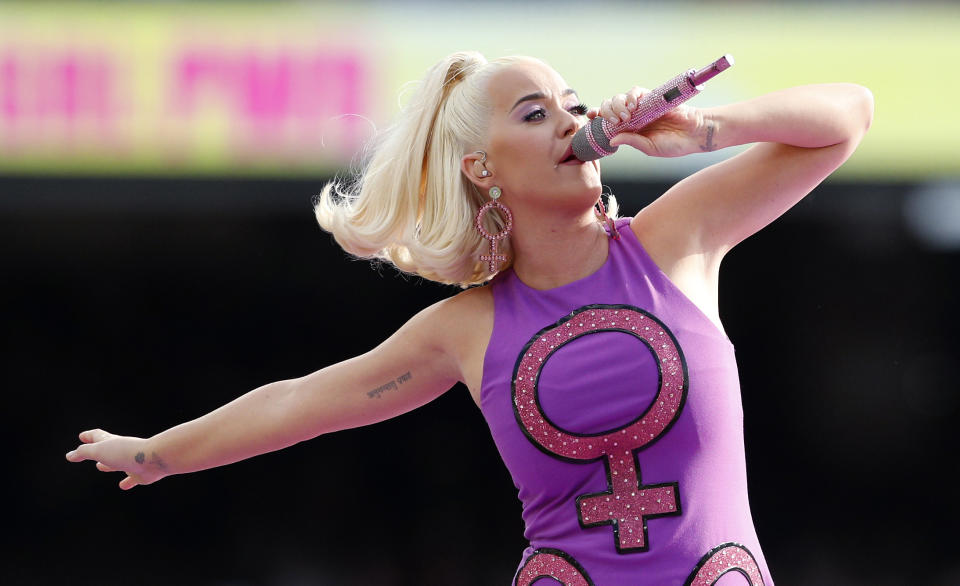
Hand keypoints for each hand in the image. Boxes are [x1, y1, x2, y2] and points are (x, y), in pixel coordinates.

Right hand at [66, 429, 165, 489]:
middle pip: (107, 448)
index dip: (89, 436)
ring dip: (108, 465)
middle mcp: (121, 450)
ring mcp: (131, 461)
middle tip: (89, 449)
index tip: (82, 436)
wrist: (152, 460)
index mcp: (111, 442)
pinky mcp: (139, 474)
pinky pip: (131, 478)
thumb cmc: (125, 453)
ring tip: (100, 467)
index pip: (97, 436)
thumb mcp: (99, 450)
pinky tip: (123, 485)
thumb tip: (70, 455)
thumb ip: (84, 452)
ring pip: (117, 463)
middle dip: (97, 448)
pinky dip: (127, 481)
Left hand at [588, 86, 707, 157]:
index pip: (607, 122)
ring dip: (617, 105)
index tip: (590, 118)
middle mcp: (632, 117)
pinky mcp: (651, 97)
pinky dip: (630, 96)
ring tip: (626, 117)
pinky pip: (635, 91)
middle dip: (606, 112)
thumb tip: (611, 139)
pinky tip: (633, 106)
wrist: (694, 133)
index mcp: (629, 130)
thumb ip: (631, 141)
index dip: (596, 118)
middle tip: (615, 121)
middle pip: (609, 107)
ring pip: (619, 98)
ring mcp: (641, 106)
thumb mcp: (649, 148)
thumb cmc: (674, 144)